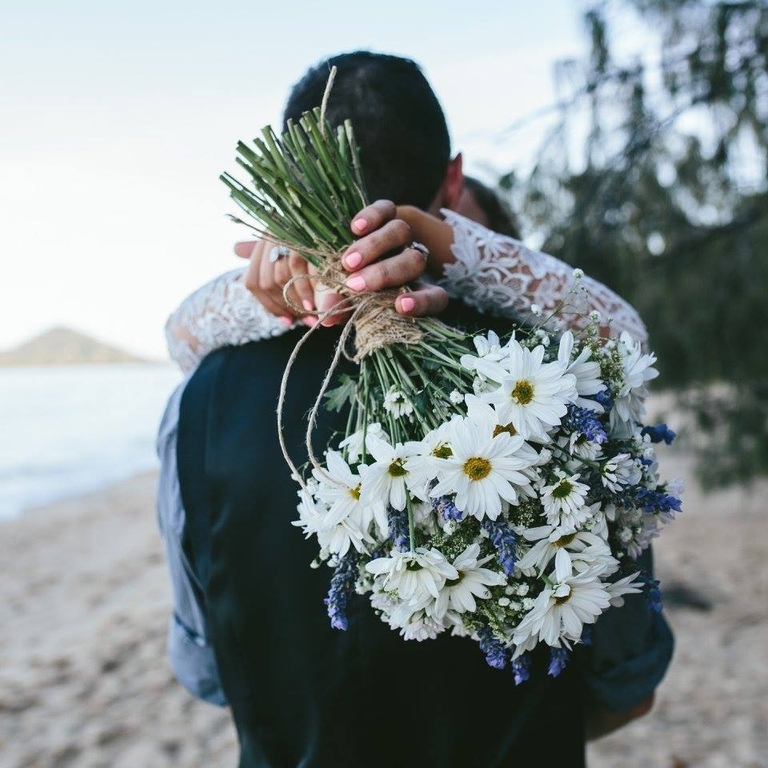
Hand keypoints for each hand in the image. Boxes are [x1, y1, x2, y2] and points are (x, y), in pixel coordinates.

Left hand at [235, 200, 448, 326]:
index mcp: (379, 230)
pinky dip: (422, 300)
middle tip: (346, 271)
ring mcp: (420, 271)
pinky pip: (438, 296)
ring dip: (387, 272)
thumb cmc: (348, 278)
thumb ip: (286, 254)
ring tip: (358, 289)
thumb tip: (234, 246)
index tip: (351, 228)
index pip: (385, 209)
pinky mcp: (432, 296)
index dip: (371, 215)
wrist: (393, 304)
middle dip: (372, 250)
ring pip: (415, 260)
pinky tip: (400, 307)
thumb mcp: (317, 265)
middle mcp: (403, 245)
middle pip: (399, 233)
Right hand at [320, 199, 447, 325]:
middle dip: (384, 273)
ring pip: (401, 232)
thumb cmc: (339, 289)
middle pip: (414, 261)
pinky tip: (354, 228)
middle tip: (353, 285)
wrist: (331, 260)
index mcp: (411, 291)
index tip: (400, 306)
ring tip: (347, 262)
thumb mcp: (337, 300)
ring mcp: (399, 237)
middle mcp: (410, 263)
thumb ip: (336, 306)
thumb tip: (328, 316)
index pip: (434, 297)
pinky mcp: (385, 214)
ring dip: (375, 247)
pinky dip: (372, 217)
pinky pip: (386, 209)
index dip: (422, 302)